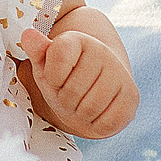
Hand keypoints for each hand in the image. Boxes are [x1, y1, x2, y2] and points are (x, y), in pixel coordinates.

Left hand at [20, 26, 138, 138]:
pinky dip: (95, 125)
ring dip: (78, 114)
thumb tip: (28, 35)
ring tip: (79, 103)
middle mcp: (104, 53)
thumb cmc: (64, 77)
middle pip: (72, 91)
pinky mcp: (132, 98)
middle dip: (64, 99)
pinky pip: (106, 123)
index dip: (52, 77)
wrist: (95, 87)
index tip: (56, 77)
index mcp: (80, 40)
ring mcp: (121, 75)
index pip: (59, 57)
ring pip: (89, 109)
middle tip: (68, 95)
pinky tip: (94, 113)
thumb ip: (37, 51)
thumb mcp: (46, 64)